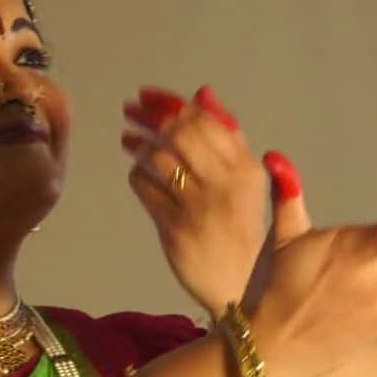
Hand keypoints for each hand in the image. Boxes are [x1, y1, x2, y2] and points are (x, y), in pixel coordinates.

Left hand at [122, 86, 269, 312]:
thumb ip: (229, 136)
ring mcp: (199, 208)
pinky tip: (137, 172)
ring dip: (139, 145)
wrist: (239, 283)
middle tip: (131, 111)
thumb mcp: (247, 180)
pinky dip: (137, 176)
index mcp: (246, 169)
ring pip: (159, 159)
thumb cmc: (242, 227)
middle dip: (149, 117)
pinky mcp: (176, 230)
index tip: (149, 95)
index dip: (171, 103)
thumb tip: (202, 93)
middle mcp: (225, 185)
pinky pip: (146, 190)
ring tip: (129, 140)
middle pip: (179, 134)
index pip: (204, 121)